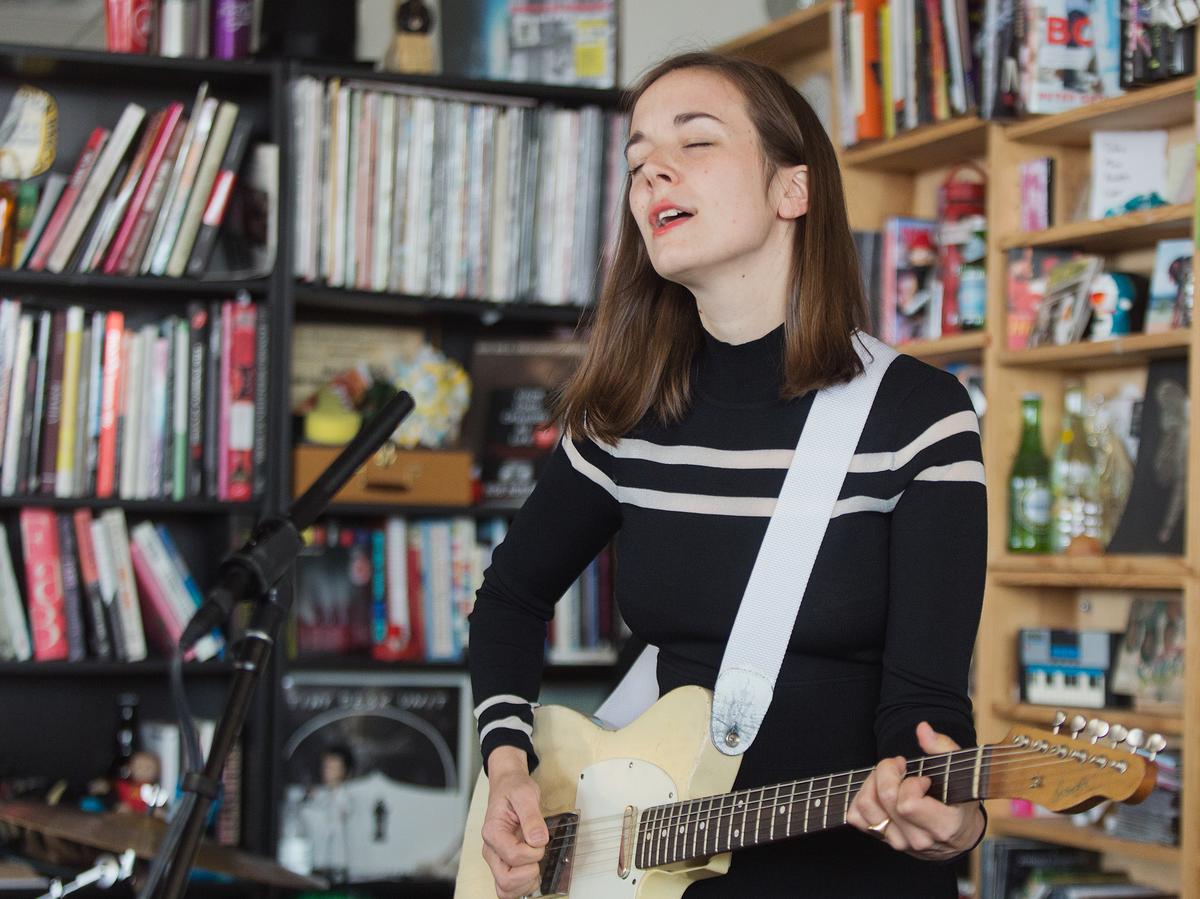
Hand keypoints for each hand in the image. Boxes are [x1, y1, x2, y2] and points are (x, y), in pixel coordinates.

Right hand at [480, 747, 547, 898]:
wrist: (508, 785)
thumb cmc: (514, 789)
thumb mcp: (526, 794)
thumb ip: (532, 817)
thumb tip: (538, 840)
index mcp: (493, 832)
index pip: (512, 856)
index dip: (532, 852)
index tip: (540, 838)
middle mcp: (491, 849)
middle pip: (505, 880)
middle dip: (528, 872)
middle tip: (538, 854)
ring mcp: (496, 858)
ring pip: (505, 890)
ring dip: (525, 883)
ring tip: (535, 865)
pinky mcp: (504, 863)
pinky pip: (509, 888)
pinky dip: (523, 886)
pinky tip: (532, 870)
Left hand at [846, 722, 985, 860]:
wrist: (957, 832)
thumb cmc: (958, 798)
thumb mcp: (960, 771)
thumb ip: (943, 747)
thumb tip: (922, 729)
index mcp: (943, 826)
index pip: (908, 804)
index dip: (910, 783)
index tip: (922, 778)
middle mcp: (919, 839)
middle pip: (885, 799)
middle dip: (888, 771)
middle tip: (900, 765)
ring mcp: (899, 843)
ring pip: (866, 806)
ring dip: (872, 782)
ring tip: (889, 776)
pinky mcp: (882, 839)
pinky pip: (855, 817)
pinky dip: (861, 797)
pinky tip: (878, 790)